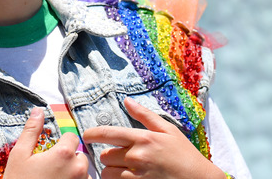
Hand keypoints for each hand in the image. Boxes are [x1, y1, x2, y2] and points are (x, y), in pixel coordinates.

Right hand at [3, 107, 88, 178]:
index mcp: (63, 154)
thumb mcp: (20, 155)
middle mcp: (77, 168)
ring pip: (83, 172)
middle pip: (80, 155)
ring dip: (72, 173)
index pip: (71, 137)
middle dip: (68, 158)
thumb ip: (31, 131)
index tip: (50, 151)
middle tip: (51, 167)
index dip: (61, 141)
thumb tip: (38, 111)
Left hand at [82, 98, 224, 178]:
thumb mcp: (168, 130)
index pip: (108, 133)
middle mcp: (137, 157)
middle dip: (110, 157)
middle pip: (105, 156)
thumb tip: (126, 101)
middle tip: (122, 158)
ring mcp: (137, 176)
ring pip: (107, 173)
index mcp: (143, 138)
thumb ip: (145, 115)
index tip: (86, 136)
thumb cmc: (184, 155)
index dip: (92, 134)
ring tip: (126, 171)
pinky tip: (128, 178)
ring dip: (112, 172)